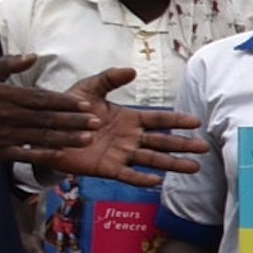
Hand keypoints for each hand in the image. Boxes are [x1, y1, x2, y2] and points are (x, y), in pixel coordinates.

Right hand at [0, 57, 97, 165]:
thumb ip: (7, 64)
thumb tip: (33, 55)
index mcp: (7, 96)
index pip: (42, 98)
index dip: (66, 102)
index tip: (86, 104)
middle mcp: (9, 116)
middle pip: (47, 118)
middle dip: (74, 120)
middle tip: (97, 122)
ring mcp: (6, 136)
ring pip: (42, 136)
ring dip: (67, 138)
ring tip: (88, 139)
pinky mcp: (0, 153)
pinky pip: (26, 154)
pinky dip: (44, 155)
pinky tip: (62, 156)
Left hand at [46, 69, 209, 186]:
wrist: (48, 131)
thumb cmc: (70, 110)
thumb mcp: (89, 88)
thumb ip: (109, 79)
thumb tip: (132, 71)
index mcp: (129, 119)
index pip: (159, 120)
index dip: (177, 120)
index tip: (196, 122)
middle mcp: (130, 138)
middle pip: (162, 142)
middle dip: (183, 145)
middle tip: (204, 148)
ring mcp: (120, 154)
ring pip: (152, 160)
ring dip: (172, 164)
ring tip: (193, 168)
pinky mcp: (106, 168)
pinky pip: (127, 175)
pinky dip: (142, 179)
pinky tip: (157, 182)